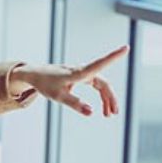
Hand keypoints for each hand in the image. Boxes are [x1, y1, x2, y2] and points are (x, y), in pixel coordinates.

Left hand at [12, 45, 129, 116]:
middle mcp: (83, 70)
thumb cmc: (45, 83)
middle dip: (111, 98)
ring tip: (108, 114)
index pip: (99, 64)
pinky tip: (101, 107)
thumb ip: (74, 104)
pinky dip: (101, 96)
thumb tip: (91, 112)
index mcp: (78, 72)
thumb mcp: (58, 96)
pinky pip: (96, 85)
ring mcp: (83, 73)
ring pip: (102, 85)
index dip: (114, 56)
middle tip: (113, 114)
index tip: (126, 48)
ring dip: (107, 99)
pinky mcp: (81, 76)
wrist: (35, 75)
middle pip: (104, 83)